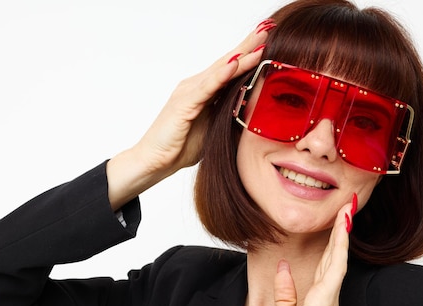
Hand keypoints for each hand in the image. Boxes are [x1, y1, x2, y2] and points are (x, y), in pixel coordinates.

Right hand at [107, 23, 270, 209]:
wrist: (153, 161)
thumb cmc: (180, 147)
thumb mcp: (213, 130)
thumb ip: (228, 116)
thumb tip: (252, 111)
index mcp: (203, 92)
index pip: (230, 69)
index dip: (249, 54)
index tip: (270, 41)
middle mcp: (195, 86)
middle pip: (227, 62)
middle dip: (249, 45)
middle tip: (269, 26)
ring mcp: (188, 93)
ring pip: (220, 70)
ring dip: (242, 54)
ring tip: (260, 39)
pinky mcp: (184, 104)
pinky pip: (206, 88)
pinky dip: (221, 75)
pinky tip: (236, 63)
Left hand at [254, 203, 352, 305]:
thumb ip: (285, 293)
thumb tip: (284, 270)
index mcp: (316, 303)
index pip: (325, 266)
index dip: (331, 244)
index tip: (335, 222)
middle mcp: (326, 299)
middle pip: (334, 259)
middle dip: (340, 232)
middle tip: (346, 208)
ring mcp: (327, 299)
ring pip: (337, 258)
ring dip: (342, 233)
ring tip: (347, 210)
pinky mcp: (323, 301)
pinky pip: (335, 267)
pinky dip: (340, 246)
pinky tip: (342, 227)